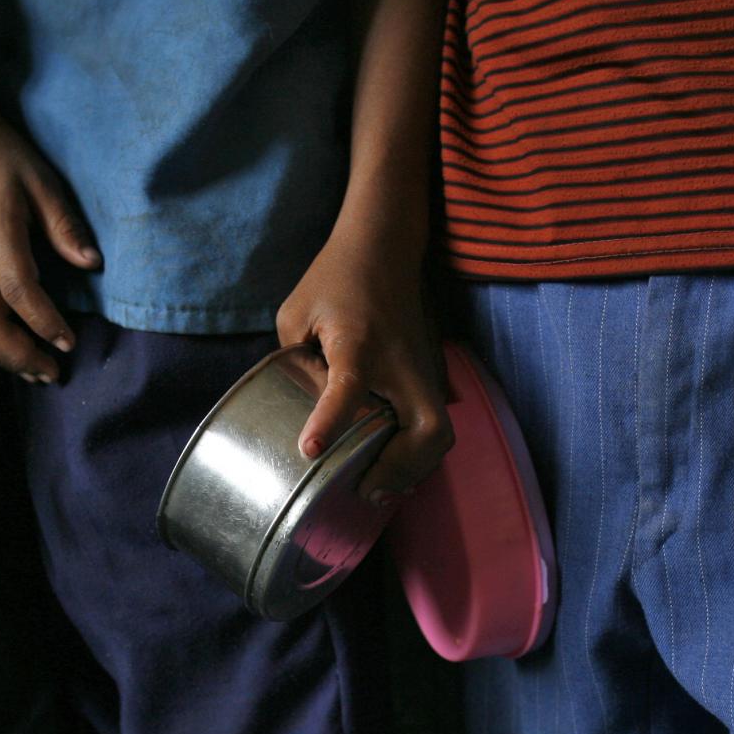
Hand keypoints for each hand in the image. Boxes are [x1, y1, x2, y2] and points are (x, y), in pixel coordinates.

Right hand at [0, 115, 100, 381]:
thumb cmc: (4, 157)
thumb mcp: (42, 180)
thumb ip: (64, 224)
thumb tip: (92, 264)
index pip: (18, 289)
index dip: (44, 322)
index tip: (69, 343)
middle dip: (20, 355)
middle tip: (53, 374)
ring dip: (0, 356)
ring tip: (33, 373)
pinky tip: (4, 353)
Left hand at [276, 224, 451, 505]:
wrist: (384, 244)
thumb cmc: (335, 277)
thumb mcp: (296, 314)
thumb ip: (293, 363)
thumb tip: (296, 407)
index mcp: (358, 342)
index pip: (349, 385)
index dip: (330, 420)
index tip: (310, 450)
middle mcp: (400, 360)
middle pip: (427, 427)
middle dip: (400, 467)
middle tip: (365, 489)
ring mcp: (423, 368)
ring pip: (440, 432)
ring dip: (414, 467)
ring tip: (379, 488)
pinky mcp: (430, 373)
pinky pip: (435, 422)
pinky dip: (419, 451)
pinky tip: (394, 467)